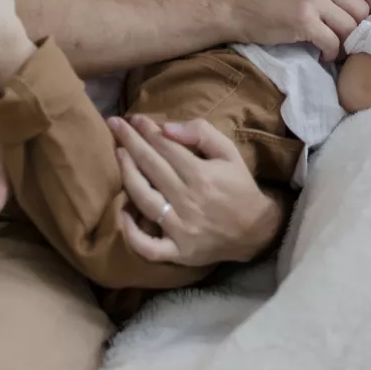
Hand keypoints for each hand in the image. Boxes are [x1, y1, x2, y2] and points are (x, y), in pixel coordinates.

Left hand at [108, 114, 286, 268]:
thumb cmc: (239, 186)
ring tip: (118, 154)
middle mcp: (187, 200)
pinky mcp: (178, 251)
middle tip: (115, 125)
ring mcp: (180, 228)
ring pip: (144, 199)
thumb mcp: (229, 152)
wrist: (255, 230)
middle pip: (151, 167)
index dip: (147, 131)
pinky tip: (123, 214)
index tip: (134, 118)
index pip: (165, 147)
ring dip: (127, 175)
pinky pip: (149, 247)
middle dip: (130, 142)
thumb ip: (201, 133)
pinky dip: (133, 233)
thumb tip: (167, 128)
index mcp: (200, 175)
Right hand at [225, 0, 370, 61]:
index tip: (364, 19)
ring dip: (344, 44)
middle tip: (346, 40)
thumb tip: (358, 6)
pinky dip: (330, 54)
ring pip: (349, 28)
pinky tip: (321, 54)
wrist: (234, 7)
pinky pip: (332, 42)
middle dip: (357, 30)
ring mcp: (312, 0)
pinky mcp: (303, 21)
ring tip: (333, 49)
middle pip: (361, 10)